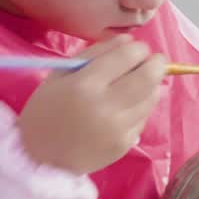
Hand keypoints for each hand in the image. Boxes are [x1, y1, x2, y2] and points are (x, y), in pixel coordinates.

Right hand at [17, 35, 166, 174]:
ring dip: (153, 85)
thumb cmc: (46, 110)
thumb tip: (129, 40)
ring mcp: (119, 128)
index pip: (126, 57)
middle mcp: (106, 106)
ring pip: (151, 98)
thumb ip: (95, 53)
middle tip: (157, 60)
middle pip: (148, 78)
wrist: (41, 157)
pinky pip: (143, 118)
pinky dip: (141, 107)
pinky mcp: (126, 144)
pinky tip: (129, 105)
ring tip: (142, 81)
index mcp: (85, 85)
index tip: (140, 48)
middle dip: (157, 64)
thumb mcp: (61, 75)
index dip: (139, 48)